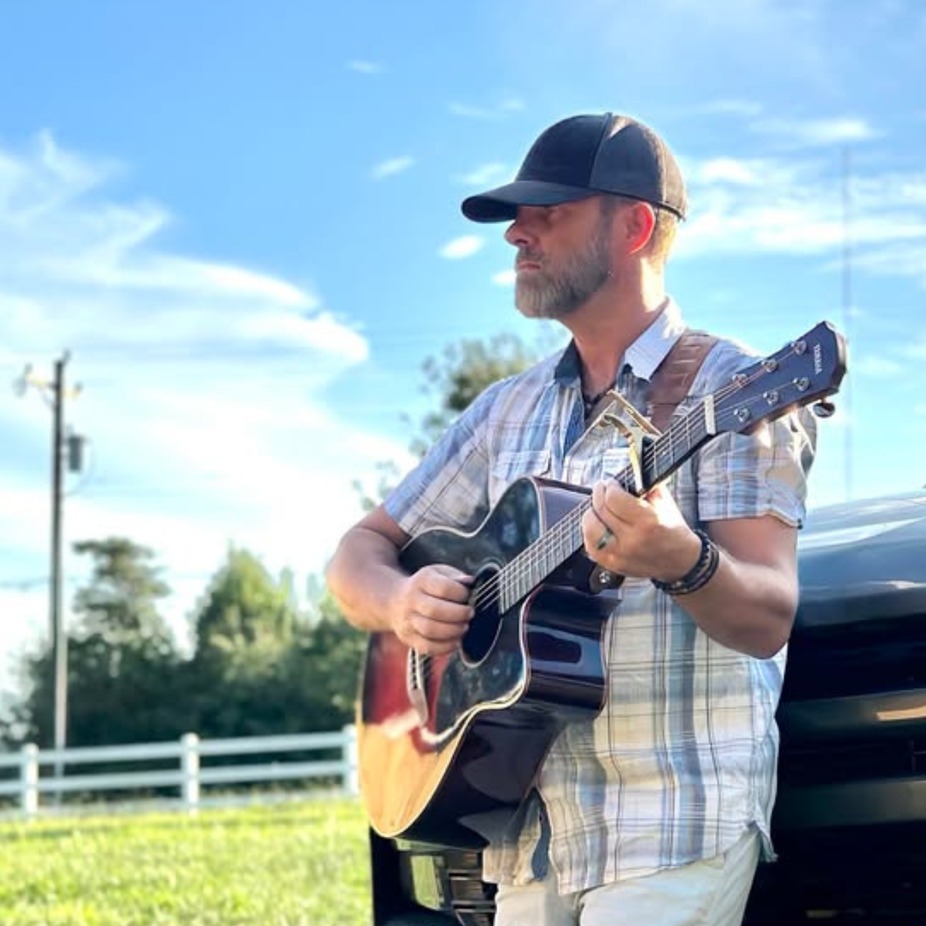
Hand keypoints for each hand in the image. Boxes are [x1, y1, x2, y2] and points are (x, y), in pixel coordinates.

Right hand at [389, 564, 473, 655]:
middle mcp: (411, 601)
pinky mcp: (409, 638)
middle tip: (470, 614)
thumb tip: (470, 582)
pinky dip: (445, 647)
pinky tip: (456, 640)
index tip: (469, 596)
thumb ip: (456, 577)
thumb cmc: (426, 587)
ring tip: (464, 627)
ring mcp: (408, 621)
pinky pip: (427, 647)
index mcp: (421, 581)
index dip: (461, 594)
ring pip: (430, 630)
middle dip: (458, 614)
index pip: (443, 588)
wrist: (396, 601)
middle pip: (435, 610)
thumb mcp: (439, 573)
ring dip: (453, 631)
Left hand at [581, 481, 700, 581]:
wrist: (680, 562)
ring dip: (592, 513)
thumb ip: (645, 487)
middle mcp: (631, 540)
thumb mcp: (665, 503)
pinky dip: (591, 533)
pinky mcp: (613, 565)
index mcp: (647, 522)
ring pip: (590, 528)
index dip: (610, 487)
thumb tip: (626, 476)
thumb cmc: (673, 532)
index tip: (612, 483)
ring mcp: (619, 555)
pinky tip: (598, 525)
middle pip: (600, 510)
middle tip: (602, 489)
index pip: (614, 498)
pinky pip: (590, 546)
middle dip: (599, 494)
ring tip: (598, 508)